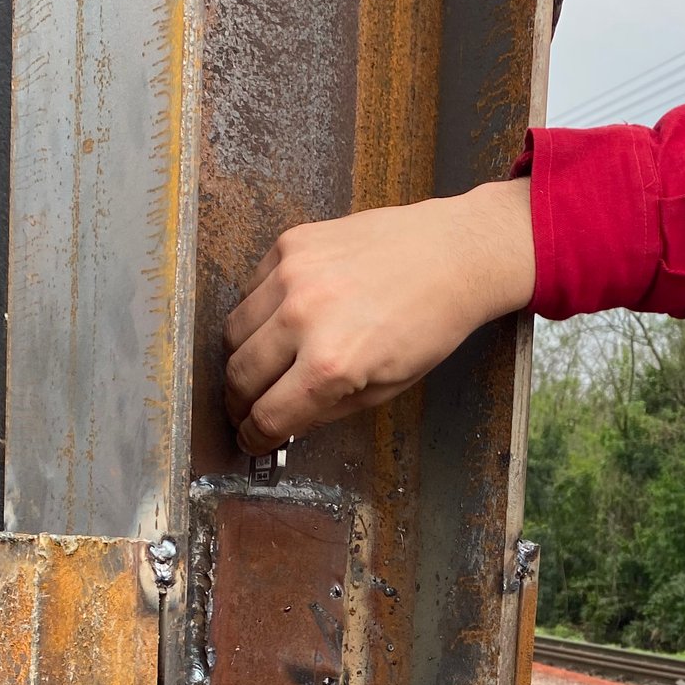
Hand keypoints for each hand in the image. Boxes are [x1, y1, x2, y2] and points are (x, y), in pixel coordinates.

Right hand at [222, 178, 535, 456]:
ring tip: (260, 368)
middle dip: (239, 403)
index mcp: (332, 364)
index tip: (252, 440)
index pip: (268, 415)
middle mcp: (303, 317)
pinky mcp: (290, 244)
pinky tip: (281, 323)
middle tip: (247, 409)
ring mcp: (292, 276)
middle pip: (239, 376)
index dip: (256, 437)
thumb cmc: (430, 323)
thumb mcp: (387, 387)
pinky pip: (252, 290)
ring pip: (234, 332)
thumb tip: (286, 421)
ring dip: (241, 358)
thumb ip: (328, 408)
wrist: (450, 256)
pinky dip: (258, 313)